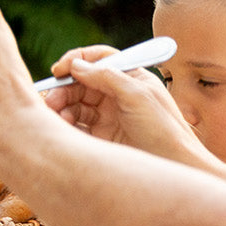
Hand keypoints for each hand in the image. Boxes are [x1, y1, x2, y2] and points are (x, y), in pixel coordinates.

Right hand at [45, 46, 218, 167]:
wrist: (173, 166)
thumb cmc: (163, 129)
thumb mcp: (137, 95)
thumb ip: (106, 76)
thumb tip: (76, 65)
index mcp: (130, 78)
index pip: (99, 60)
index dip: (78, 61)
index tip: (59, 70)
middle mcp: (117, 94)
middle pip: (81, 82)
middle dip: (64, 89)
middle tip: (51, 101)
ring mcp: (107, 115)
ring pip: (75, 103)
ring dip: (62, 107)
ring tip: (57, 117)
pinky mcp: (100, 136)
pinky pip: (75, 125)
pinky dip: (65, 124)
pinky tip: (63, 128)